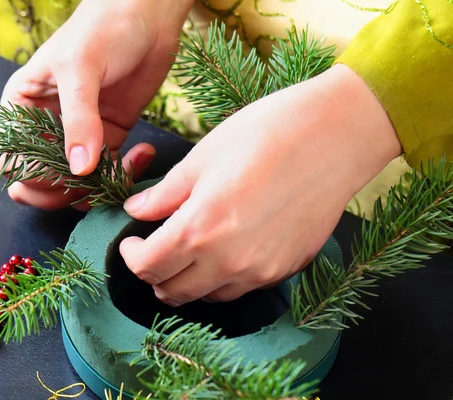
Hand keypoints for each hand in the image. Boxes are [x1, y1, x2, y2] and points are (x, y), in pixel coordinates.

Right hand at [0, 0, 192, 209]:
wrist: (147, 16)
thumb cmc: (103, 29)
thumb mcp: (81, 69)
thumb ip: (79, 119)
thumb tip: (78, 168)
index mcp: (22, 106)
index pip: (14, 161)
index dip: (34, 177)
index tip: (64, 172)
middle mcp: (46, 125)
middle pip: (42, 181)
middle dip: (65, 191)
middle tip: (92, 184)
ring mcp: (79, 134)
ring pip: (76, 182)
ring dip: (98, 187)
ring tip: (121, 169)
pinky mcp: (109, 137)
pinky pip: (108, 172)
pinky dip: (123, 175)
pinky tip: (142, 153)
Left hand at [120, 64, 402, 305]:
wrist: (336, 135)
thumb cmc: (266, 134)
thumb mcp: (202, 157)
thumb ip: (164, 193)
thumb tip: (136, 210)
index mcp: (200, 227)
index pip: (148, 266)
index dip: (131, 256)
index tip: (131, 242)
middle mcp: (228, 260)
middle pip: (173, 291)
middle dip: (154, 274)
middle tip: (154, 249)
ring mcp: (260, 270)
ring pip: (207, 297)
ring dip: (188, 281)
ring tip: (188, 252)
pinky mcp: (286, 269)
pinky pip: (241, 289)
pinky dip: (221, 279)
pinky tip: (224, 251)